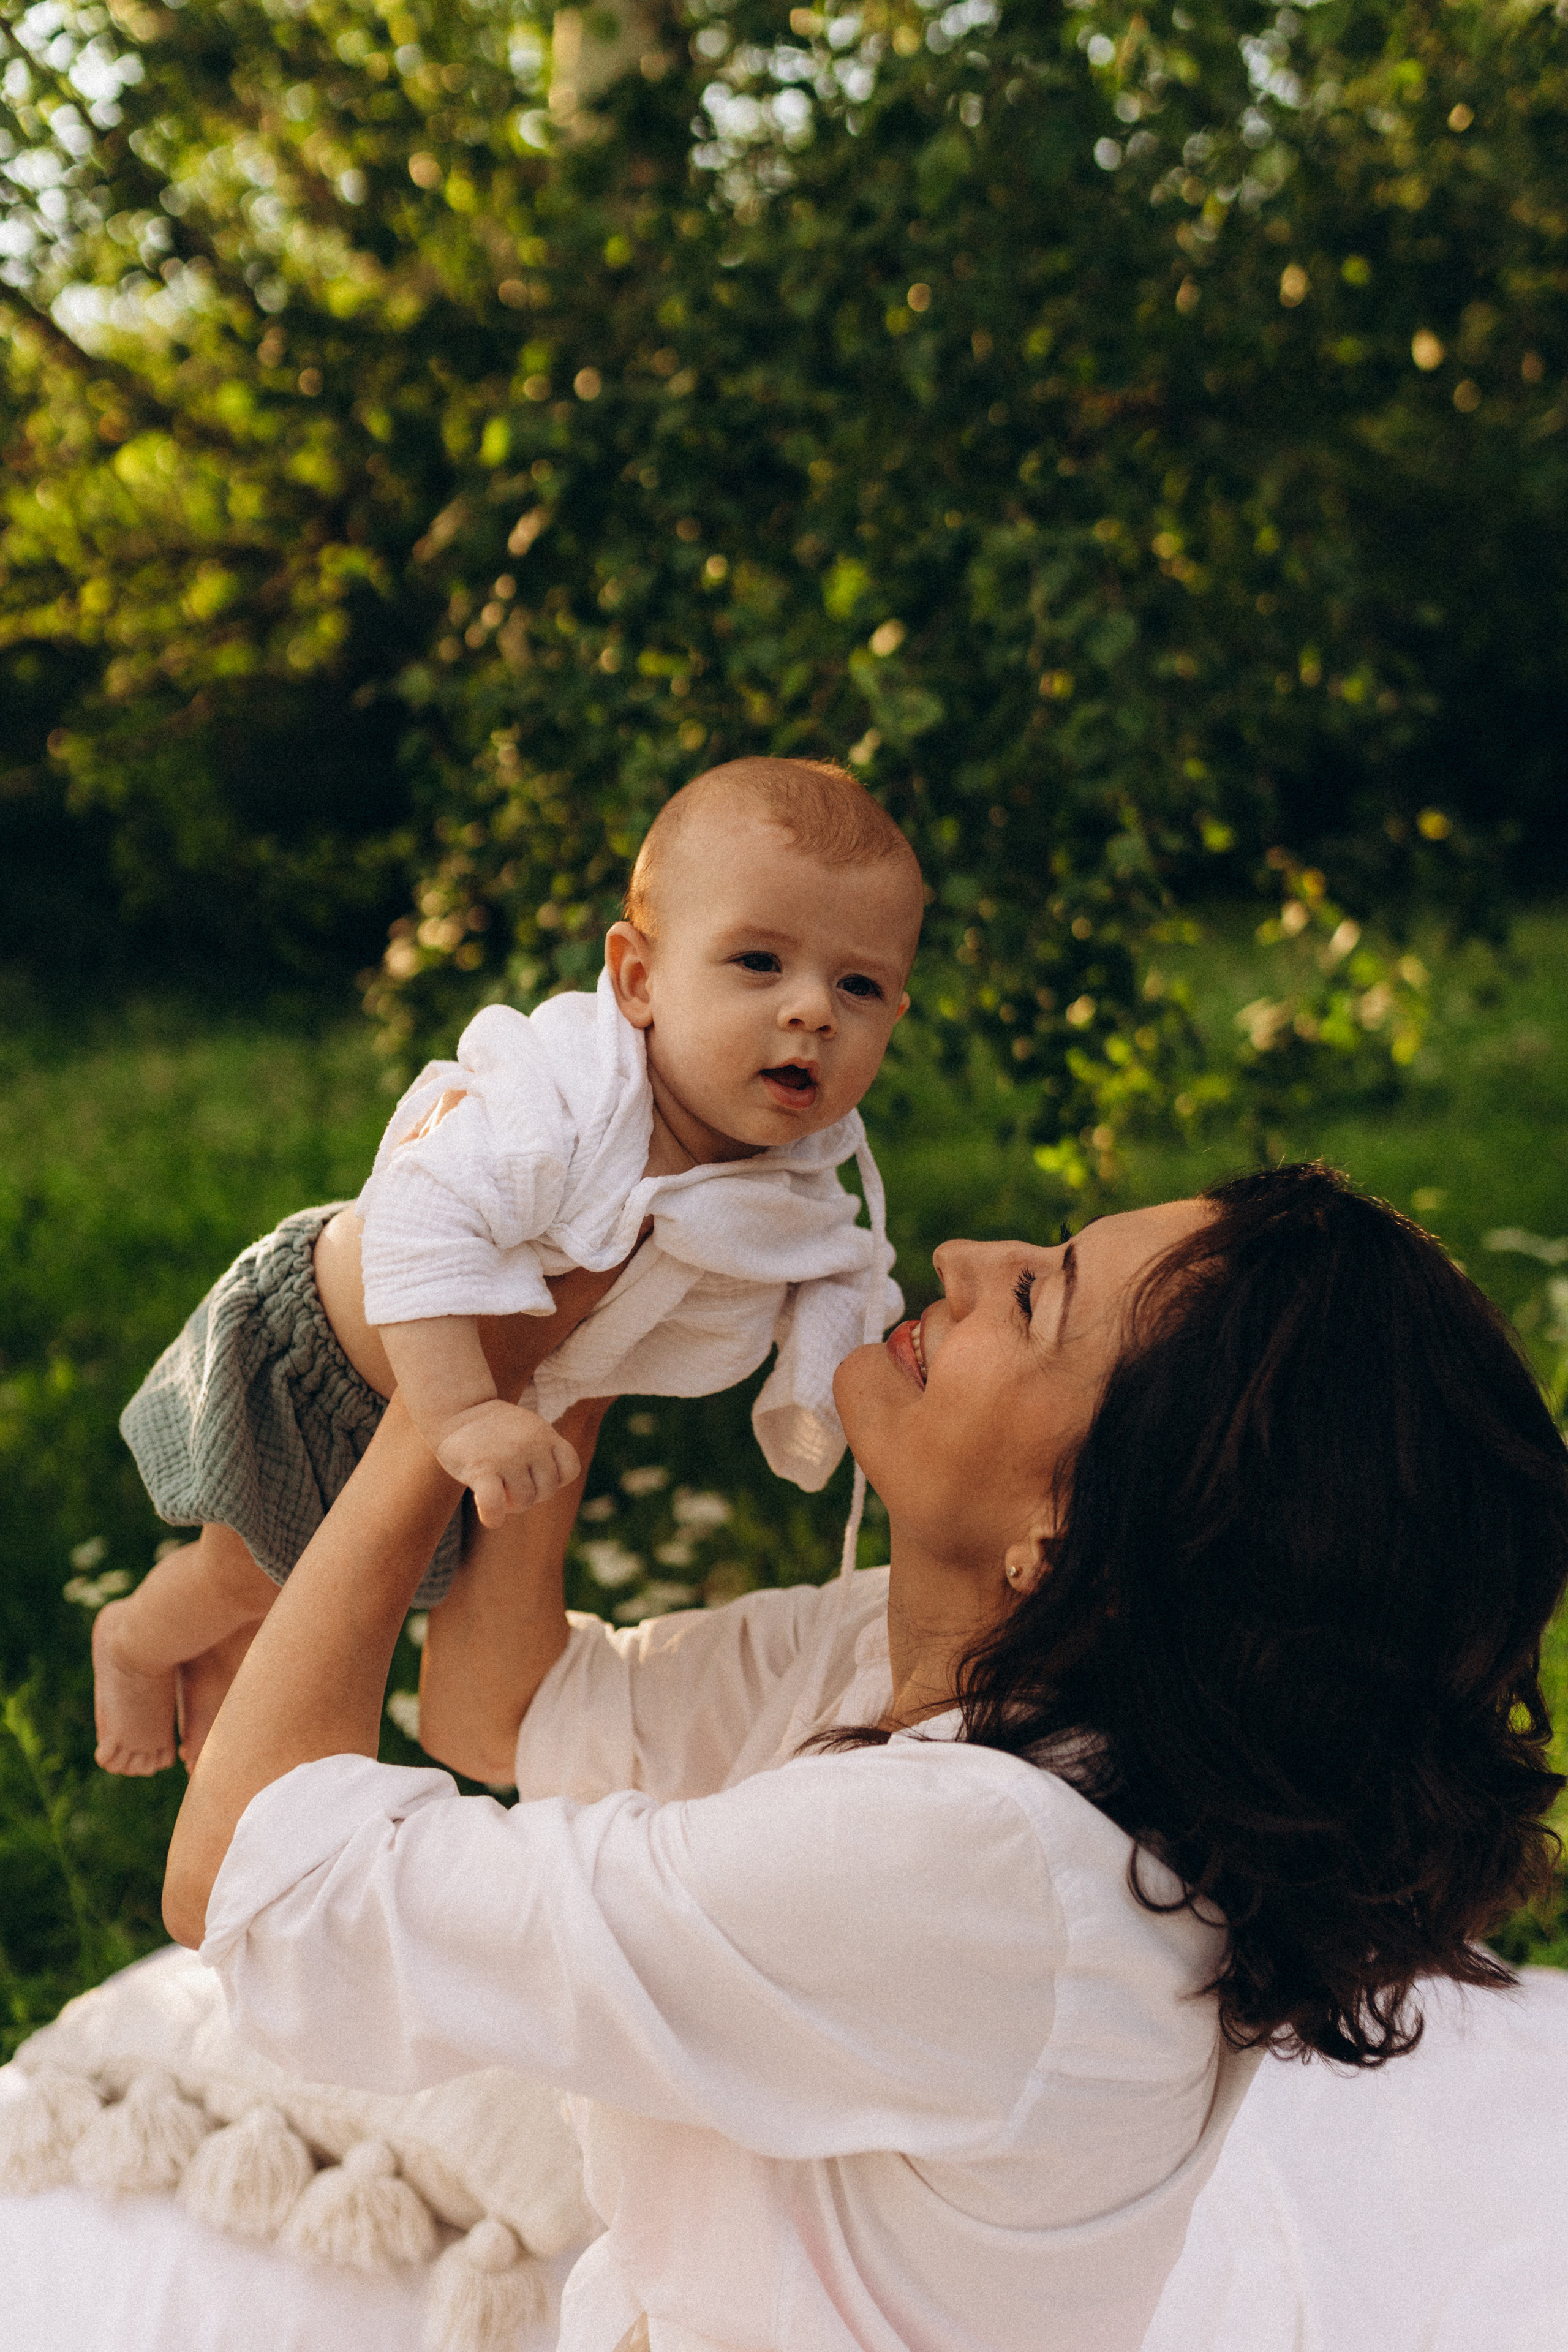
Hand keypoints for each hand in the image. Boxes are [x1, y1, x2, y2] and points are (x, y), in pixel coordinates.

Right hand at [433, 1399, 581, 1526]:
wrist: (457, 1410)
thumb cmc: (494, 1428)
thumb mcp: (529, 1428)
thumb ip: (544, 1451)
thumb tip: (547, 1488)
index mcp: (545, 1434)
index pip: (570, 1469)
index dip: (556, 1479)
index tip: (536, 1475)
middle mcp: (531, 1444)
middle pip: (547, 1490)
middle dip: (530, 1495)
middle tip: (510, 1485)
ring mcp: (507, 1457)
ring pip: (524, 1501)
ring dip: (511, 1505)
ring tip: (497, 1490)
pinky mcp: (481, 1469)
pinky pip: (494, 1504)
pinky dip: (493, 1517)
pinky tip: (490, 1517)